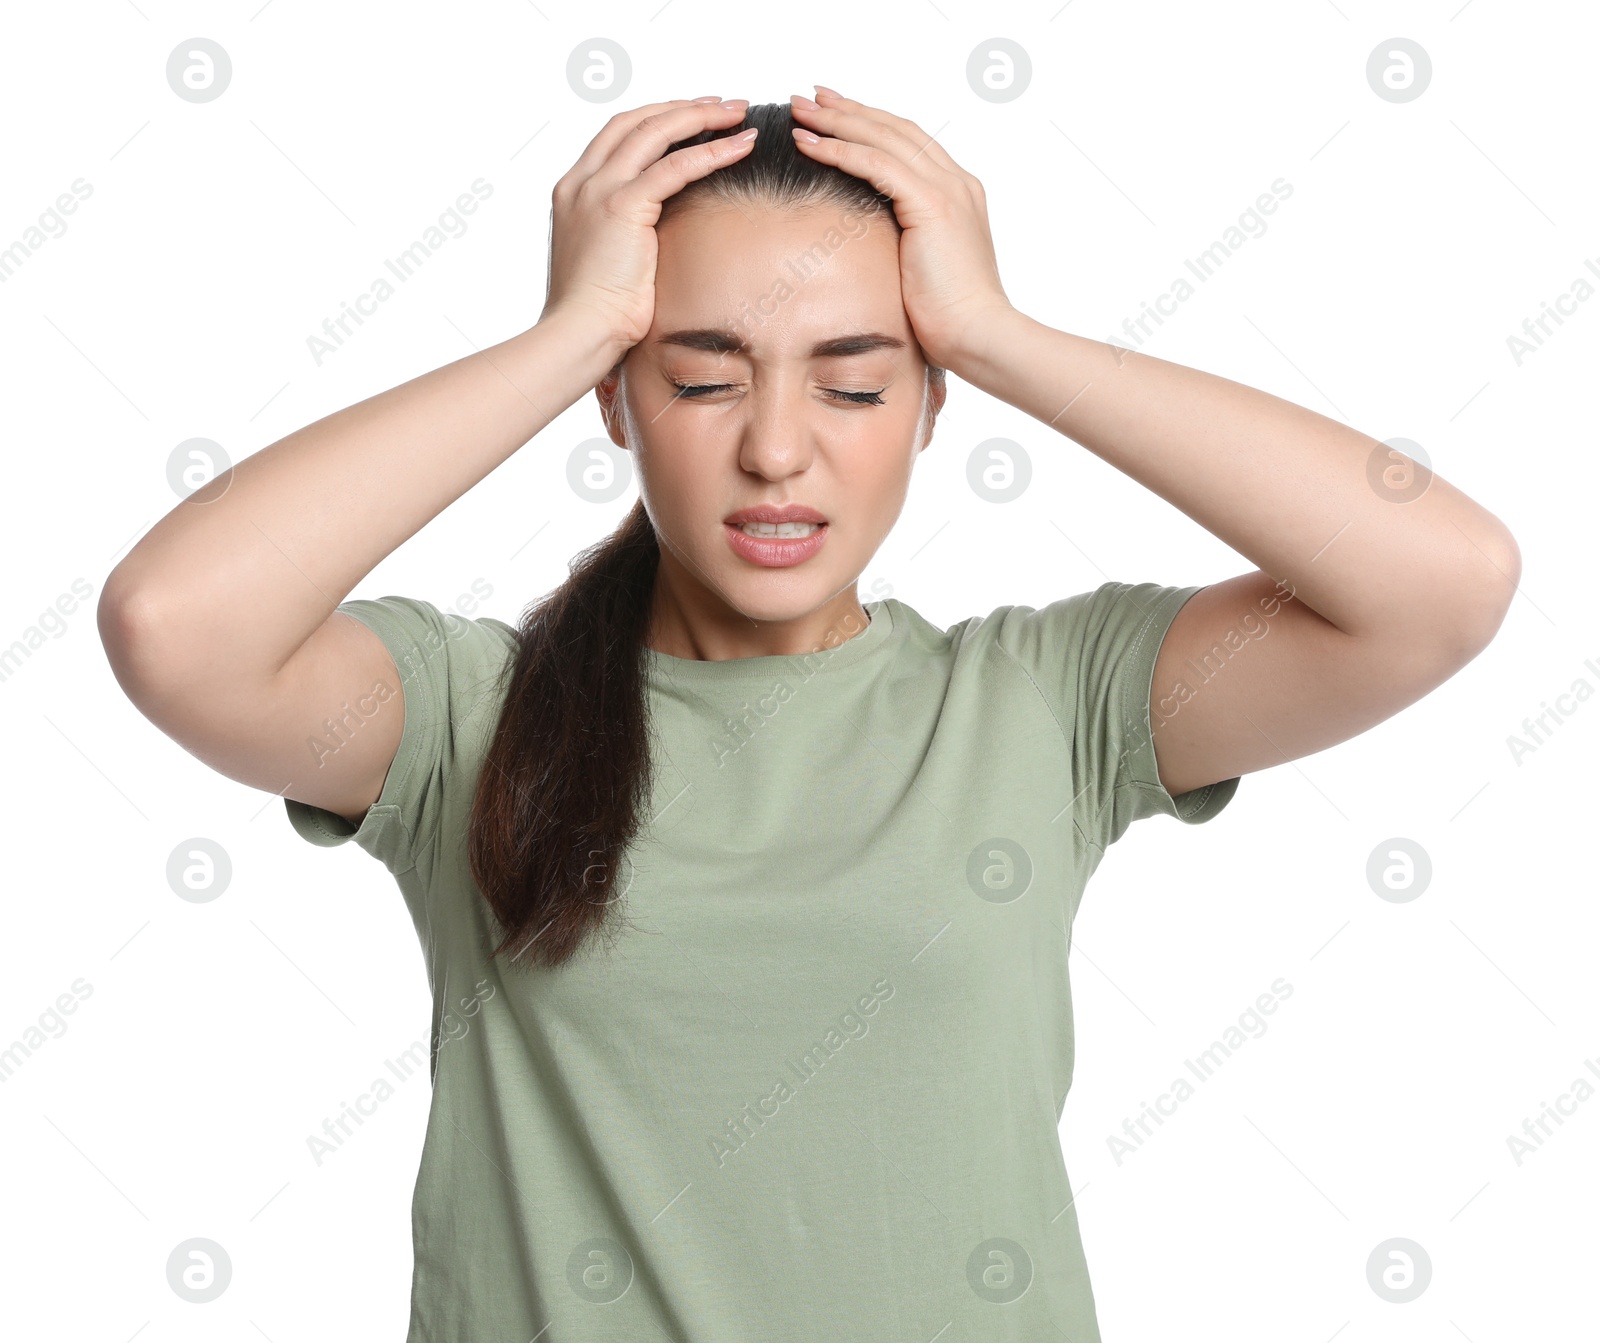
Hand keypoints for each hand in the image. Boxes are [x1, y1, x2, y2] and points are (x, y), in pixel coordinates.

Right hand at [540, 96, 756, 354]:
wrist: (577, 336)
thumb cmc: (595, 317)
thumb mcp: (606, 264)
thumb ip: (623, 238)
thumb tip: (653, 243)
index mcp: (573, 192)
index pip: (618, 135)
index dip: (658, 119)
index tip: (694, 116)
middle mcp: (581, 183)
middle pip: (636, 121)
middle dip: (683, 107)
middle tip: (725, 105)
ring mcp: (598, 191)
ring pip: (656, 131)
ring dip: (702, 117)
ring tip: (739, 114)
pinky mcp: (621, 208)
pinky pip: (675, 167)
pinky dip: (711, 152)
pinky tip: (740, 147)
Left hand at [788, 87, 1016, 374]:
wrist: (978, 336)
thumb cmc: (950, 318)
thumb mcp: (921, 269)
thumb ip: (903, 243)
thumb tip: (868, 242)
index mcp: (958, 195)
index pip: (908, 143)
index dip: (869, 125)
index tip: (833, 114)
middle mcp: (957, 183)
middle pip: (895, 130)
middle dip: (849, 110)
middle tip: (810, 97)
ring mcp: (949, 190)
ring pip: (884, 139)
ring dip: (838, 122)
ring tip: (800, 113)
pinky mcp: (934, 205)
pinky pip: (878, 165)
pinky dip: (841, 151)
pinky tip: (811, 145)